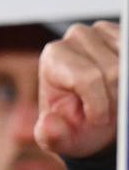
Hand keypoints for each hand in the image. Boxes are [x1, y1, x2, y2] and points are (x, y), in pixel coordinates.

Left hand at [36, 21, 118, 157]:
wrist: (93, 118)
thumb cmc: (74, 126)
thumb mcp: (59, 139)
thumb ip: (50, 135)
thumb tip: (48, 124)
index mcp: (53, 57)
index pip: (88, 79)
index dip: (99, 106)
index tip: (97, 121)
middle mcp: (76, 36)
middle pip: (114, 72)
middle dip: (115, 100)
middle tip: (109, 114)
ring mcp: (103, 30)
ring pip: (128, 65)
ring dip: (127, 91)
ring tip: (115, 102)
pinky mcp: (123, 32)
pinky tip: (123, 89)